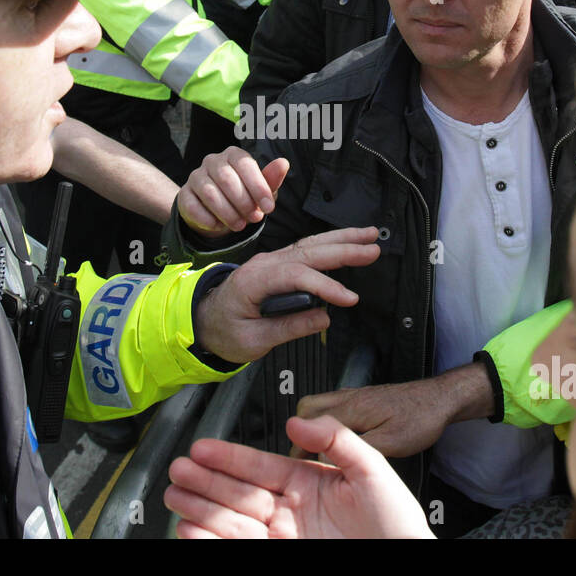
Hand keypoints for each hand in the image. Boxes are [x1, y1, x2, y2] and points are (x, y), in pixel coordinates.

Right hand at [164, 415, 433, 538]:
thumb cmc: (397, 523)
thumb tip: (297, 422)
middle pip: (237, 493)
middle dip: (205, 482)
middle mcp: (289, 511)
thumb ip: (336, 439)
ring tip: (175, 500)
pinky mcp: (277, 558)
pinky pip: (238, 548)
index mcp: (306, 483)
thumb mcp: (372, 468)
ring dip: (201, 509)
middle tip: (177, 471)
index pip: (259, 465)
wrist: (405, 563)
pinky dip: (212, 540)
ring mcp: (282, 538)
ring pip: (231, 521)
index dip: (228, 457)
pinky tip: (192, 530)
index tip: (201, 448)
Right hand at [177, 146, 289, 236]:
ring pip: (210, 193)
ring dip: (228, 213)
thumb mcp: (260, 191)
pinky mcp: (184, 194)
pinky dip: (208, 220)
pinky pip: (193, 206)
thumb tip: (283, 163)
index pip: (245, 164)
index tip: (268, 208)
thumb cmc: (243, 197)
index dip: (258, 187)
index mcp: (233, 155)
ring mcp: (195, 176)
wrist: (217, 214)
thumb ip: (271, 179)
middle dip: (244, 202)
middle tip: (254, 218)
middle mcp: (212, 161)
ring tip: (240, 225)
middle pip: (227, 178)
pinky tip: (218, 225)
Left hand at [191, 227, 378, 365]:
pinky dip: (330, 244)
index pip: (296, 276)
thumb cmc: (223, 331)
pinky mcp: (277, 265)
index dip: (325, 286)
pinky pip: (306, 250)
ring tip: (369, 235)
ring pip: (310, 244)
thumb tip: (323, 319)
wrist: (202, 320)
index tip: (350, 300)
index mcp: (253, 280)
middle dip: (343, 248)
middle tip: (373, 249)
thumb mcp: (251, 340)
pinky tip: (348, 241)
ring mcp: (270, 261)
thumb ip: (288, 328)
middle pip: (308, 251)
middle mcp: (263, 264)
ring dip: (341, 239)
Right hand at [293, 363, 494, 458]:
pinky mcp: (362, 398)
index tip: (298, 462)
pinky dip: (326, 422)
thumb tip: (331, 456)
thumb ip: (357, 448)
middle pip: (305, 409)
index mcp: (351, 408)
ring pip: (317, 405)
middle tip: (304, 455)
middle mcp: (348, 397)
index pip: (308, 423)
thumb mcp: (391, 443)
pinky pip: (332, 406)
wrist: (439, 399)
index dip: (300, 444)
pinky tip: (337, 438)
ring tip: (317, 448)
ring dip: (312, 425)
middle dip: (300, 431)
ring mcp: (354, 396)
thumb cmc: (420, 418)